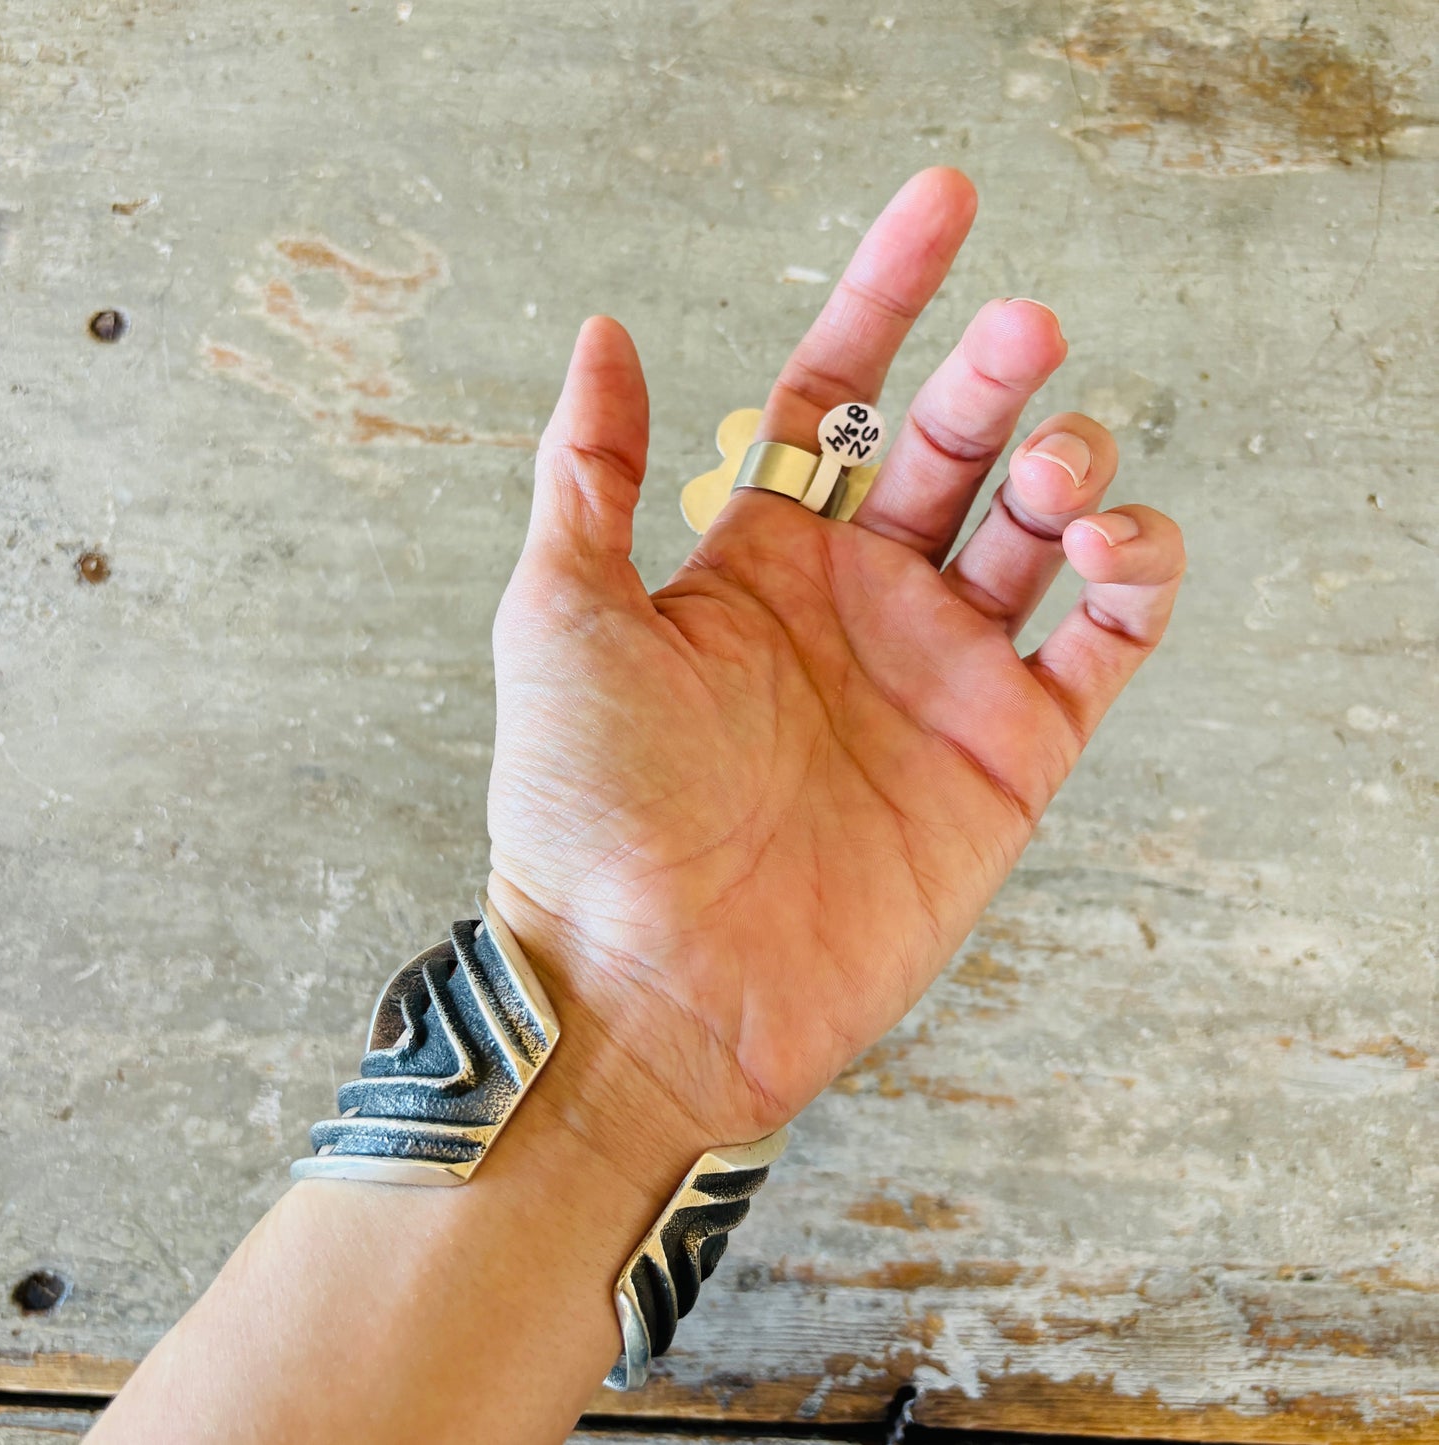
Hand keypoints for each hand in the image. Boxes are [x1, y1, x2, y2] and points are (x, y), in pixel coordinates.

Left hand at [486, 168, 1183, 1153]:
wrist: (652, 989)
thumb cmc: (587, 812)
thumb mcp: (560, 616)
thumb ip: (591, 473)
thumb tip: (603, 334)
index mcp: (760, 562)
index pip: (841, 394)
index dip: (890, 292)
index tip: (946, 203)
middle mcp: (856, 607)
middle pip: (954, 448)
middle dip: (997, 375)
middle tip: (1025, 329)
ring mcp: (938, 678)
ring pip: (1043, 535)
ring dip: (1070, 469)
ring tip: (1054, 469)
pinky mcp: (1007, 759)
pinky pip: (1104, 648)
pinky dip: (1136, 582)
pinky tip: (1117, 545)